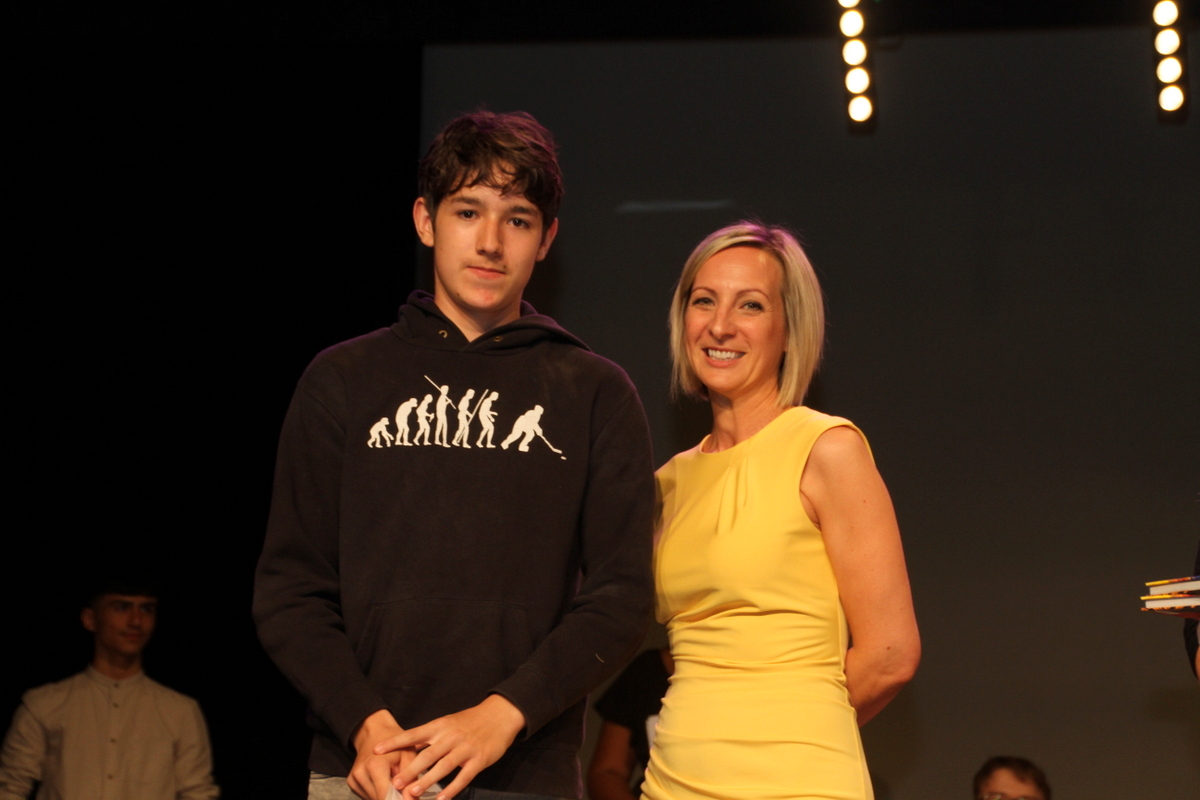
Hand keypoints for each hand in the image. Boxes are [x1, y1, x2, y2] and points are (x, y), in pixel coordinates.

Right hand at [349, 709, 416, 799]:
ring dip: (386, 796)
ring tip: (395, 783)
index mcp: (374, 766)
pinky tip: (385, 782)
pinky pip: (368, 796)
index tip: (409, 798)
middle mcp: (360, 773)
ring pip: (373, 799)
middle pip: (379, 799)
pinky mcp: (351, 782)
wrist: (376, 732)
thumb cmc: (396, 744)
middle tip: (406, 792)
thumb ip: (410, 781)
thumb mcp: (409, 757)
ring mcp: (353, 779)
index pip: (385, 796)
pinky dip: (378, 793)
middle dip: (394, 798)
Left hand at [374, 695, 525, 799]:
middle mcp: (451, 736)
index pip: (413, 734)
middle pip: (427, 754)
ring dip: (427, 781)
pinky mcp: (479, 759)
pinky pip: (463, 777)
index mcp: (440, 726)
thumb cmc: (470, 721)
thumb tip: (407, 747)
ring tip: (413, 793)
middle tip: (394, 783)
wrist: (500, 715)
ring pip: (444, 766)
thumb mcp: (448, 722)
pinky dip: (452, 789)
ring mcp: (466, 748)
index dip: (394, 742)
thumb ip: (429, 736)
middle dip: (409, 770)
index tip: (376, 750)